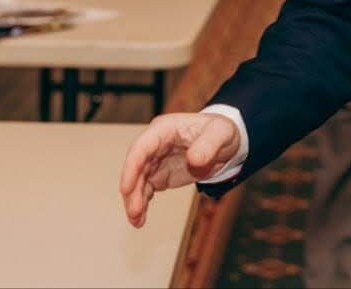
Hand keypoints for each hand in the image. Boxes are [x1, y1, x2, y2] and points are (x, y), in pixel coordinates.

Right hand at [119, 112, 240, 227]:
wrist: (225, 142)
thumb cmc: (221, 131)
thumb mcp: (221, 134)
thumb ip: (209, 145)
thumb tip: (194, 159)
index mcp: (165, 129)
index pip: (142, 147)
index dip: (131, 167)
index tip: (126, 188)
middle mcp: (155, 144)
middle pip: (136, 167)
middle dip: (132, 190)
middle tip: (135, 212)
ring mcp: (155, 160)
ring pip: (137, 181)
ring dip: (134, 201)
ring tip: (137, 221)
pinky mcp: (159, 174)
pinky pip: (146, 189)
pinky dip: (142, 204)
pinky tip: (140, 219)